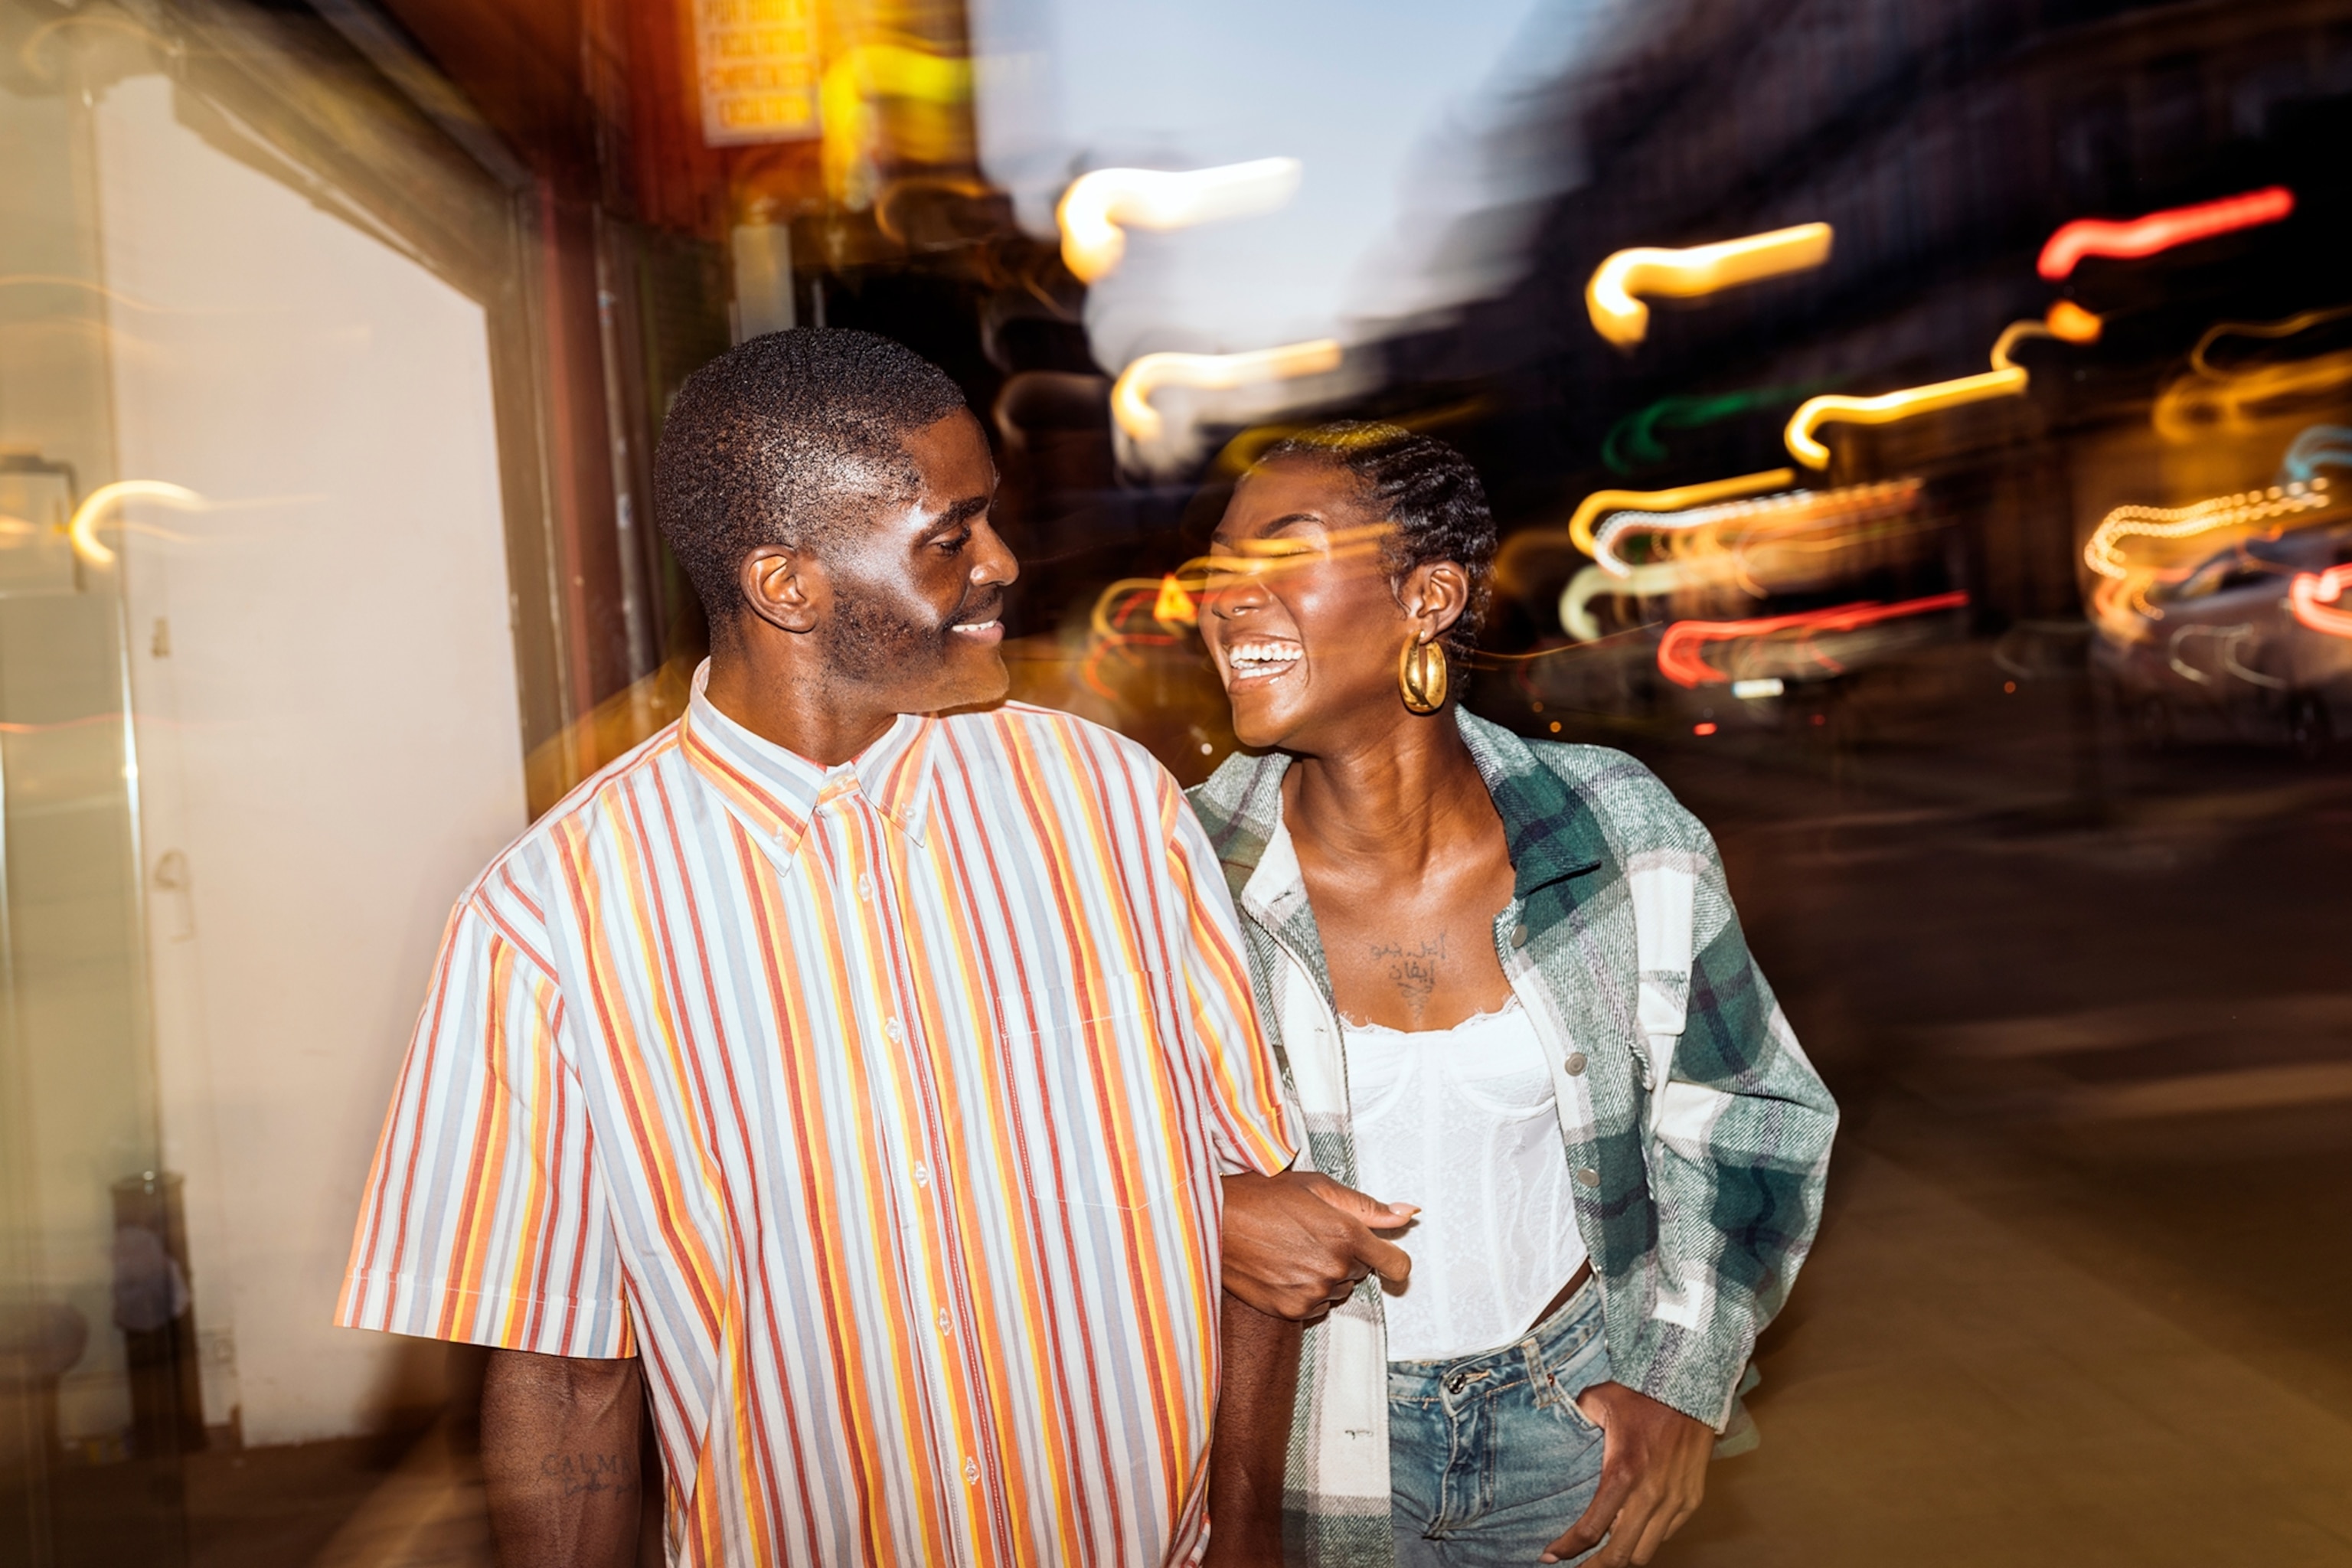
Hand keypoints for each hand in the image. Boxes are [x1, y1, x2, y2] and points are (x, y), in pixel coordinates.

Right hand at [1220, 1170, 1415, 1319]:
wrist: (1214, 1222)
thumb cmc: (1262, 1197)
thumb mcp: (1318, 1188)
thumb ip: (1368, 1207)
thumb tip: (1408, 1214)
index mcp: (1347, 1235)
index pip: (1397, 1265)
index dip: (1393, 1259)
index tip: (1384, 1255)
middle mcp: (1334, 1268)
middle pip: (1362, 1272)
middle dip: (1347, 1255)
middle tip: (1314, 1234)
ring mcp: (1313, 1293)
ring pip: (1339, 1289)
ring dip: (1327, 1274)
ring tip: (1294, 1249)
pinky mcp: (1292, 1311)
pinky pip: (1316, 1305)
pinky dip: (1306, 1291)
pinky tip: (1283, 1267)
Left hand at [1541, 1382, 1711, 1564]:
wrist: (1689, 1387)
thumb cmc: (1640, 1394)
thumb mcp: (1597, 1401)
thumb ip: (1574, 1419)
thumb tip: (1555, 1426)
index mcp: (1622, 1472)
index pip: (1591, 1529)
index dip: (1567, 1548)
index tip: (1549, 1556)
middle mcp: (1650, 1494)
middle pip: (1621, 1555)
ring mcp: (1675, 1501)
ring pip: (1646, 1552)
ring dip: (1623, 1556)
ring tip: (1604, 1553)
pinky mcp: (1691, 1500)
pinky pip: (1666, 1535)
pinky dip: (1647, 1539)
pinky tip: (1632, 1531)